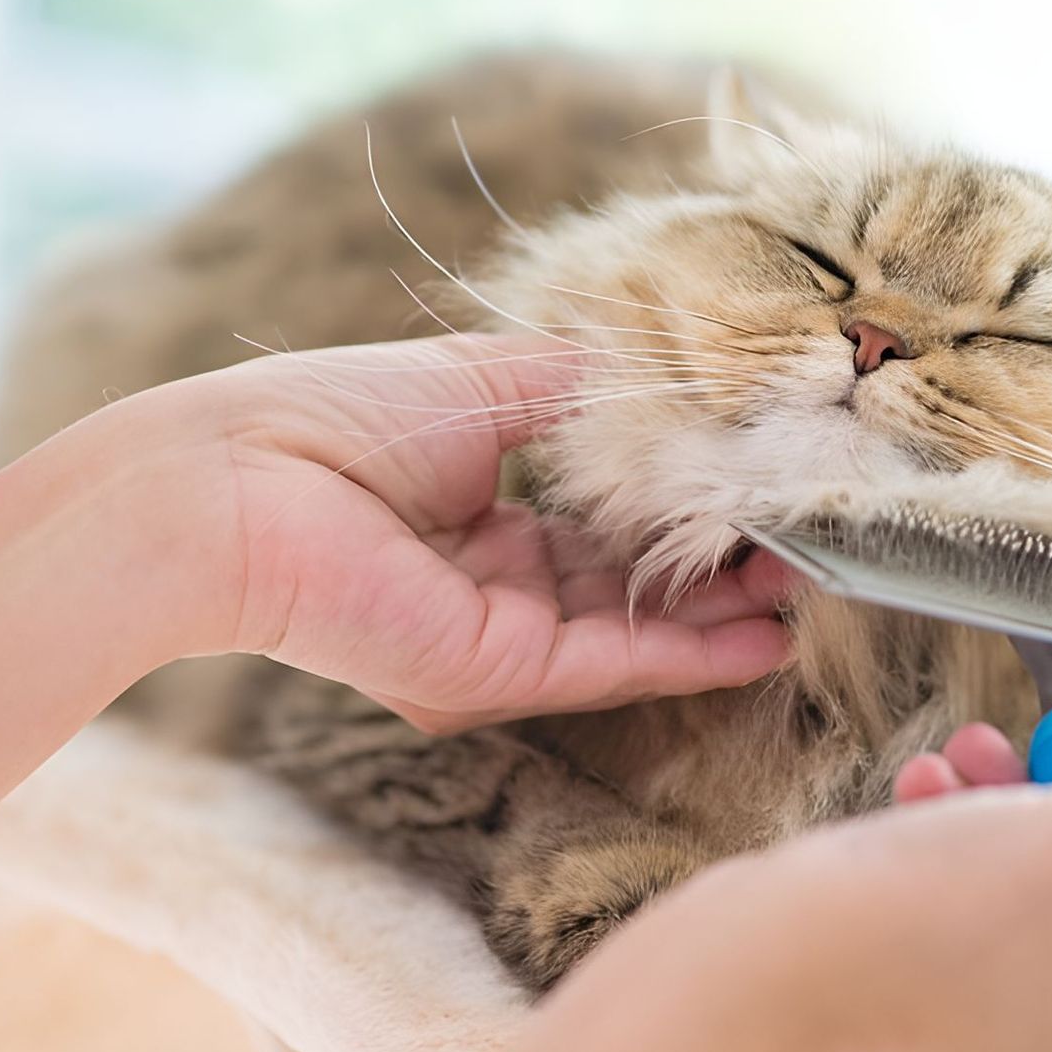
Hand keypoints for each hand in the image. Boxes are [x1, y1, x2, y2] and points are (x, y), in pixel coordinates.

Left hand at [81, 333, 792, 730]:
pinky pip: (616, 663)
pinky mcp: (500, 671)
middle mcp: (499, 578)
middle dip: (722, 562)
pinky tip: (763, 636)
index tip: (763, 479)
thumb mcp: (492, 379)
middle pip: (635, 578)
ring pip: (639, 626)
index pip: (609, 516)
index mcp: (483, 508)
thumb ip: (590, 391)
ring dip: (725, 610)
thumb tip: (683, 382)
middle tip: (811, 538)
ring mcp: (502, 631)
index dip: (687, 501)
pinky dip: (692, 653)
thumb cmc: (342, 413)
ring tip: (812, 582)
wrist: (239, 483)